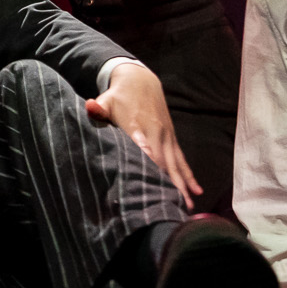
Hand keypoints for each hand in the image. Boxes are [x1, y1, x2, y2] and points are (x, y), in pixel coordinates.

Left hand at [87, 59, 199, 205]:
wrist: (140, 80)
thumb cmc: (118, 96)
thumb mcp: (107, 100)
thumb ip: (98, 108)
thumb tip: (89, 105)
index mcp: (137, 125)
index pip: (143, 145)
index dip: (148, 159)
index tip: (154, 176)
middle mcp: (155, 132)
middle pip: (163, 162)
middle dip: (169, 184)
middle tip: (174, 207)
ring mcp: (165, 136)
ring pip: (175, 164)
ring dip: (182, 184)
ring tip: (188, 205)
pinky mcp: (171, 138)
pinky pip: (181, 159)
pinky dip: (188, 174)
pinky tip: (197, 190)